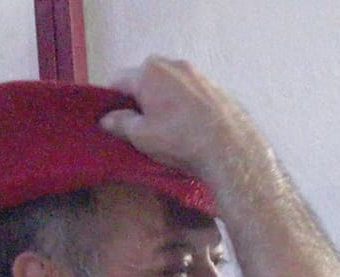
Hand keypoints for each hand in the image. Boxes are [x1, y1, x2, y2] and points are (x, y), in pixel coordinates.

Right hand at [99, 57, 267, 182]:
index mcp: (149, 71)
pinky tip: (191, 127)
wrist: (232, 149)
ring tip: (169, 129)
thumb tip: (108, 119)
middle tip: (142, 127)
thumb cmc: (181, 140)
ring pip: (171, 85)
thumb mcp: (142, 136)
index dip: (113, 102)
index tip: (115, 120)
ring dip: (165, 101)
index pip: (118, 81)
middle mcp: (174, 64)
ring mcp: (198, 74)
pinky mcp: (217, 87)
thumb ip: (121, 123)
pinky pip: (191, 93)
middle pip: (146, 79)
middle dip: (141, 99)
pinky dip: (186, 105)